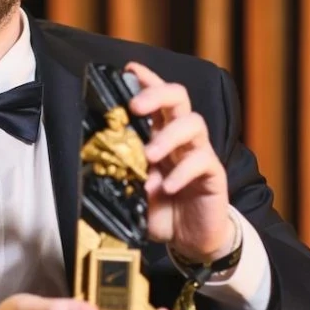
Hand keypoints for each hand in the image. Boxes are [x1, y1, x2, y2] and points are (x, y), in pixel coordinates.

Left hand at [125, 62, 234, 262]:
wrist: (190, 239)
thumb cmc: (161, 209)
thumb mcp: (132, 190)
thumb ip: (120, 174)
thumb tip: (97, 161)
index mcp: (159, 134)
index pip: (156, 98)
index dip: (146, 80)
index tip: (129, 70)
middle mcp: (180, 137)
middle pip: (178, 97)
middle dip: (157, 94)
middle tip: (136, 107)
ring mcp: (198, 152)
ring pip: (193, 123)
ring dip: (169, 136)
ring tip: (150, 156)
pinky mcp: (212, 173)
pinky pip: (202, 161)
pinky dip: (182, 172)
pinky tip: (168, 187)